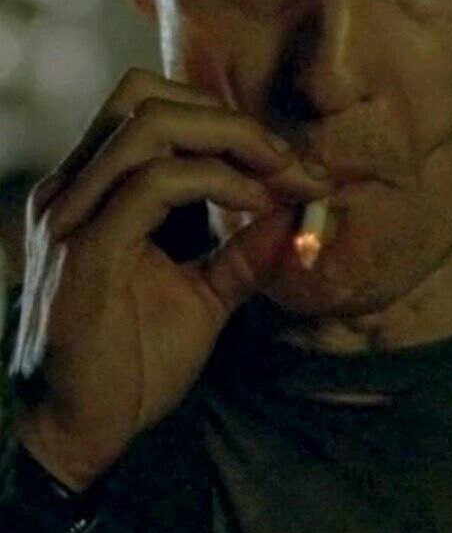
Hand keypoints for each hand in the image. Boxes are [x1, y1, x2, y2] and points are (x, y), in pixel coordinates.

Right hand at [9, 68, 330, 490]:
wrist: (76, 437)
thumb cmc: (131, 363)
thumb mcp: (204, 294)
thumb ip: (244, 249)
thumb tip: (298, 212)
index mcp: (92, 191)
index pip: (155, 109)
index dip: (229, 122)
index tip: (295, 164)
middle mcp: (73, 190)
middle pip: (147, 95)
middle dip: (233, 119)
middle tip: (293, 161)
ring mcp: (72, 215)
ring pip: (150, 122)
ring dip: (233, 138)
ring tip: (282, 174)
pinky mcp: (86, 251)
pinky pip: (156, 184)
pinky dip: (219, 180)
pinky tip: (258, 205)